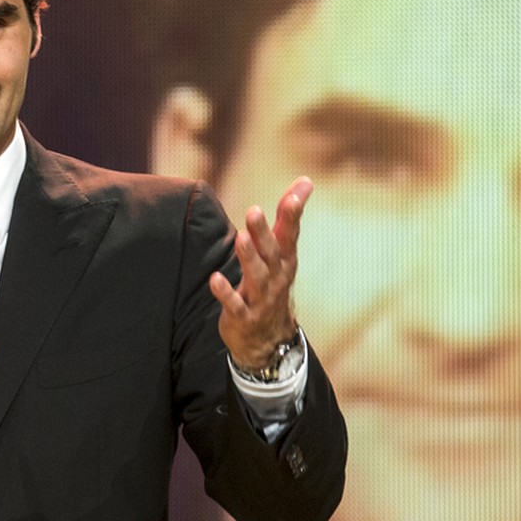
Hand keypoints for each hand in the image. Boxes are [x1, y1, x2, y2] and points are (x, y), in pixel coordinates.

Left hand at [210, 176, 310, 367]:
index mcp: (284, 261)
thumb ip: (288, 217)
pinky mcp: (243, 316)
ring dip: (248, 258)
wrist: (268, 339)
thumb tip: (306, 180)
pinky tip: (214, 279)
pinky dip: (226, 292)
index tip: (294, 196)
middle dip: (263, 233)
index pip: (290, 235)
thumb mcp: (282, 253)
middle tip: (254, 211)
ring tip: (240, 238)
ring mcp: (260, 299)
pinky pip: (234, 304)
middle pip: (271, 253)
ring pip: (255, 277)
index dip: (292, 216)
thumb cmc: (272, 286)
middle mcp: (275, 278)